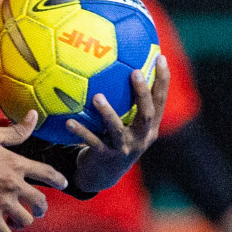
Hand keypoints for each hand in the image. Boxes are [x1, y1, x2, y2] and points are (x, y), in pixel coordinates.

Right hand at [0, 110, 68, 231]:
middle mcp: (12, 184)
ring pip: (25, 220)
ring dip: (22, 221)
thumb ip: (16, 131)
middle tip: (38, 211)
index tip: (63, 183)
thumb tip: (33, 115)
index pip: (47, 173)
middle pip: (40, 202)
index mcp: (16, 163)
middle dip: (42, 208)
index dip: (59, 179)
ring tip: (16, 221)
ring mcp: (1, 201)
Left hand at [65, 54, 169, 193]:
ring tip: (97, 97)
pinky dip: (81, 131)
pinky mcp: (106, 157)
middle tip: (135, 72)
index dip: (163, 80)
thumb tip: (120, 59)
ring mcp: (124, 148)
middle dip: (142, 93)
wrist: (104, 174)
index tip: (160, 57)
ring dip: (107, 112)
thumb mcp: (126, 121)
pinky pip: (92, 142)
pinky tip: (68, 121)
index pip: (160, 100)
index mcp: (149, 126)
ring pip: (117, 129)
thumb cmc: (113, 137)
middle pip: (146, 114)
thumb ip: (126, 98)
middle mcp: (141, 137)